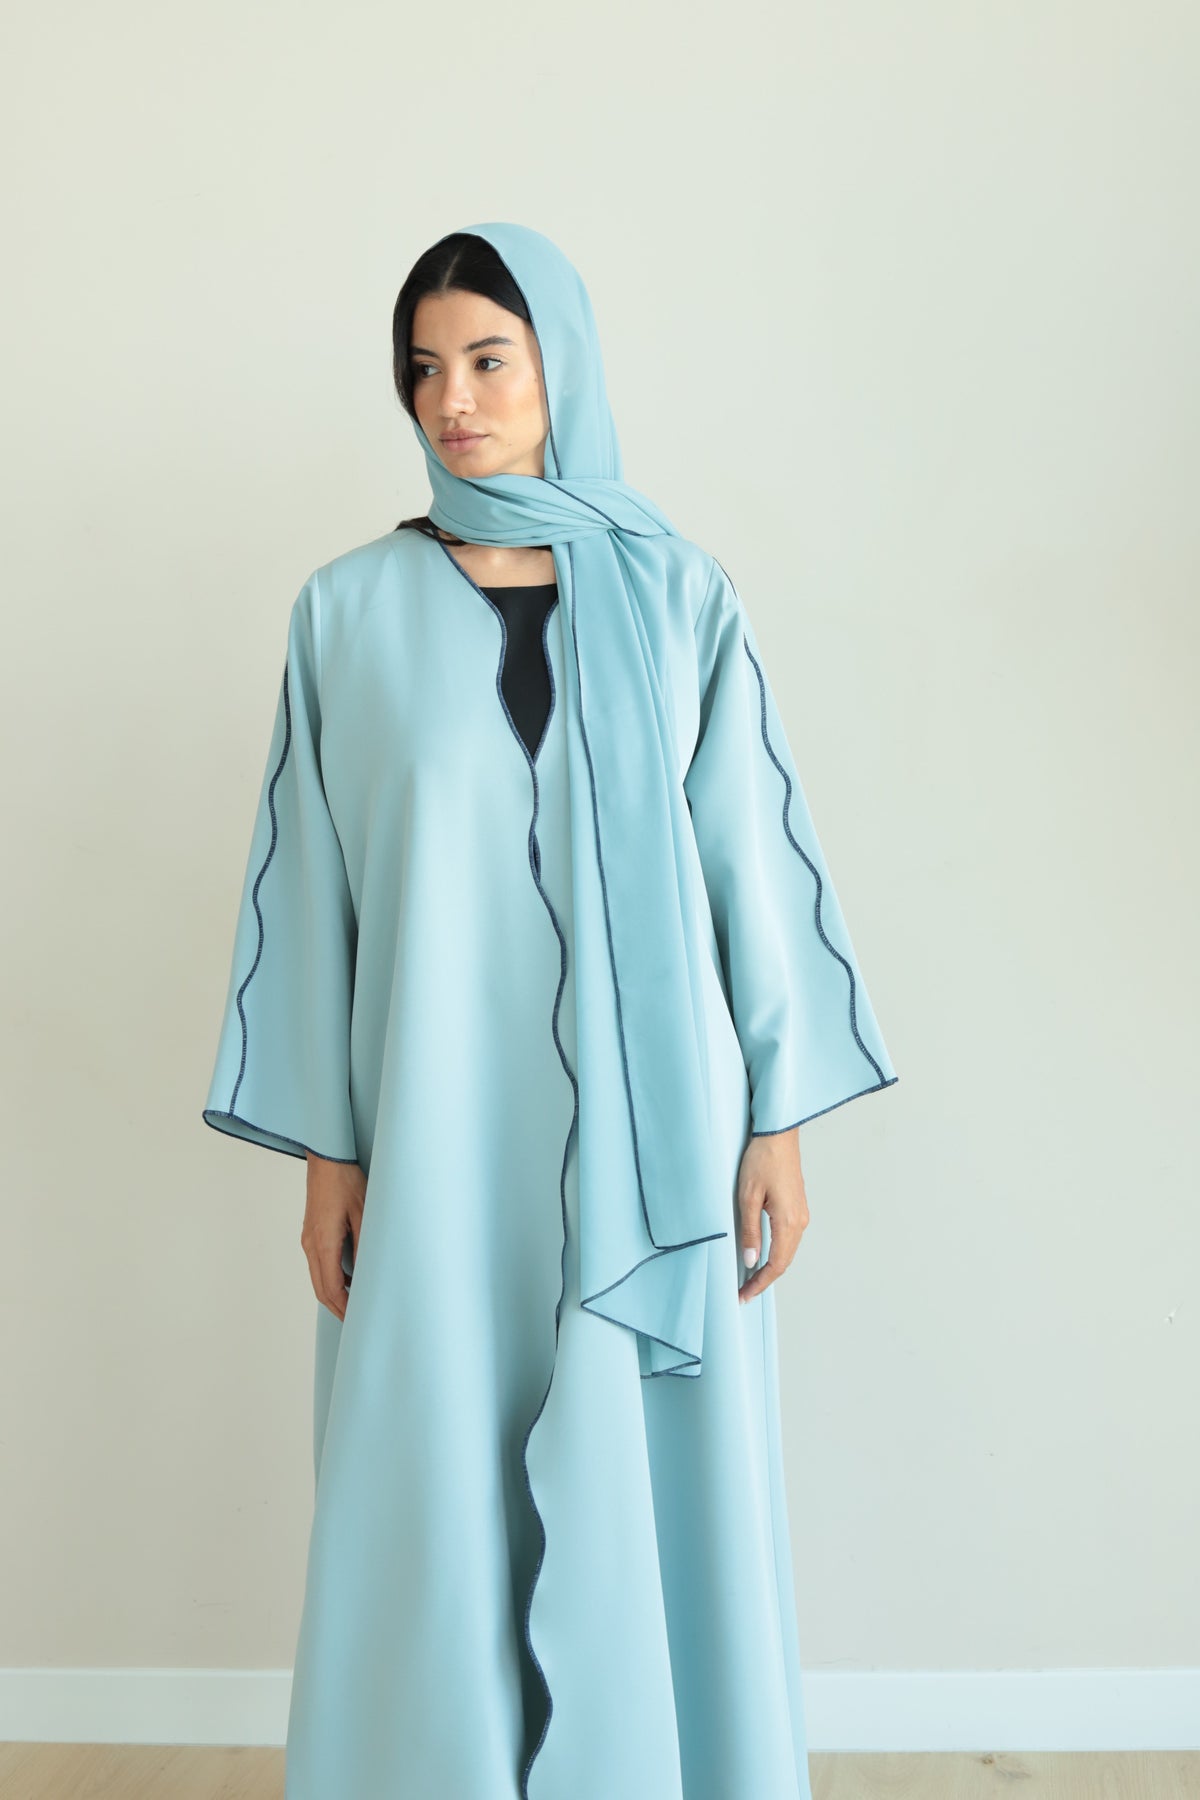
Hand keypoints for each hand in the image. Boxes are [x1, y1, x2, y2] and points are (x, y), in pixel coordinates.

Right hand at [300, 1153, 366, 1320]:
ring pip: (317, 1277)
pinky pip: (318, 1263)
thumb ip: (365, 1246)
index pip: (332, 1288)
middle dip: (338, 1308)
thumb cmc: (346, 1180)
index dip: (345, 1308)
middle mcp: (311, 1244)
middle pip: (321, 1289)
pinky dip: (331, 1278)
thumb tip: (368, 1274)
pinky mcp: (311, 1232)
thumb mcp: (364, 1213)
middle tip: (356, 1320)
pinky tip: (349, 1277)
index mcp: (323, 1242)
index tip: (359, 1319)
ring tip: (355, 1303)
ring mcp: (308, 1238)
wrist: (327, 1158)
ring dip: (334, 1293)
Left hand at [736, 1127, 808, 1303]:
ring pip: (788, 1251)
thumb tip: (750, 1260)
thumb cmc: (761, 1160)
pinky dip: (776, 1252)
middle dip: (764, 1279)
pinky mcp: (798, 1206)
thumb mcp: (747, 1196)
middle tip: (744, 1293)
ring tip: (750, 1278)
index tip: (744, 1295)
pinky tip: (762, 1254)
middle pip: (784, 1261)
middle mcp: (800, 1221)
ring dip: (771, 1267)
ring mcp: (802, 1214)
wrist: (778, 1134)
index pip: (776, 1264)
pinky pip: (789, 1238)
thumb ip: (750, 1231)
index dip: (760, 1283)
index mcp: (788, 1221)